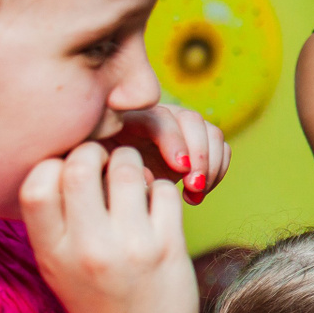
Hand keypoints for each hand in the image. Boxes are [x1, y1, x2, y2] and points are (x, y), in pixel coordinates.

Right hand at [20, 143, 198, 312]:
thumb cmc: (97, 302)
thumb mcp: (58, 267)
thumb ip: (56, 220)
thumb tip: (69, 157)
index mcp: (51, 252)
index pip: (37, 182)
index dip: (54, 163)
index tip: (70, 170)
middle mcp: (87, 248)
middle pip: (82, 165)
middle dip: (96, 152)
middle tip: (106, 164)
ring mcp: (131, 246)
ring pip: (129, 169)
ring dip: (134, 164)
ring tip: (134, 180)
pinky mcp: (169, 247)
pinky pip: (165, 190)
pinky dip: (161, 187)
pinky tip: (156, 204)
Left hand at [103, 105, 228, 203]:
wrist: (101, 183)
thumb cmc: (93, 178)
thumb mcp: (96, 174)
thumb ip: (114, 172)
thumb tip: (146, 179)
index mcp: (129, 120)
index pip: (161, 119)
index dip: (174, 141)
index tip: (181, 171)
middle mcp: (159, 118)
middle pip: (192, 120)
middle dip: (200, 154)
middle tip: (194, 186)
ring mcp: (180, 131)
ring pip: (211, 133)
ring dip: (211, 165)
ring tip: (195, 193)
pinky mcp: (195, 146)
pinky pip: (220, 149)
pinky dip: (216, 171)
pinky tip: (195, 194)